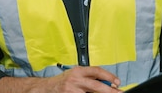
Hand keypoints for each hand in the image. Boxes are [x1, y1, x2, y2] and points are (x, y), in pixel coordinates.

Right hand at [0, 65, 120, 92]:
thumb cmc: (61, 82)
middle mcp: (75, 80)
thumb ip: (88, 77)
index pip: (97, 71)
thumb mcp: (74, 75)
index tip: (117, 82)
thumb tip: (106, 83)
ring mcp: (71, 90)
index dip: (109, 76)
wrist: (44, 89)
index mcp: (78, 71)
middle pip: (97, 86)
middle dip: (110, 91)